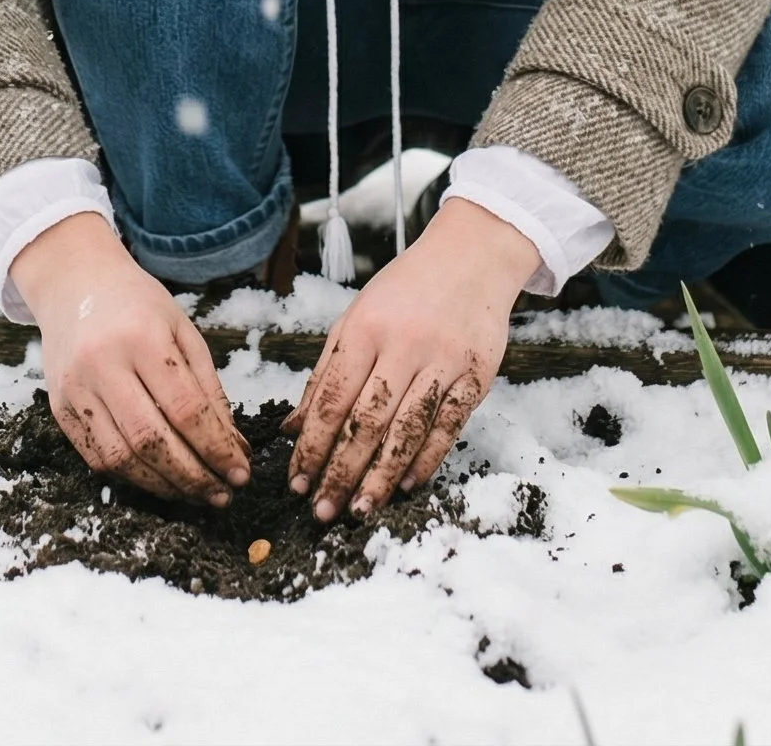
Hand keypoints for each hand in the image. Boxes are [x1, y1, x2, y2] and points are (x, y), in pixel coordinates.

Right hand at [11, 212, 250, 505]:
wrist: (74, 283)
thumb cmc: (137, 304)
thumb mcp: (182, 330)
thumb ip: (207, 387)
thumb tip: (231, 446)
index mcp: (142, 337)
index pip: (186, 409)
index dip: (216, 448)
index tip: (241, 473)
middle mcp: (103, 365)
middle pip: (152, 440)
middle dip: (193, 477)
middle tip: (222, 495)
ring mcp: (76, 389)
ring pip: (121, 458)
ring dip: (163, 486)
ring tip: (195, 493)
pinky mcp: (59, 409)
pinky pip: (96, 458)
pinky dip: (131, 476)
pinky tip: (158, 479)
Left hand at [284, 198, 537, 520]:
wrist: (472, 257)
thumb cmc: (405, 290)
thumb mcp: (356, 318)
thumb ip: (325, 373)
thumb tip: (293, 428)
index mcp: (367, 329)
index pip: (331, 399)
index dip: (312, 447)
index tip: (297, 483)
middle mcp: (404, 345)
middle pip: (367, 422)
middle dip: (341, 472)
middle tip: (322, 512)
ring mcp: (444, 362)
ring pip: (407, 430)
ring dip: (382, 477)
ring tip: (360, 509)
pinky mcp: (477, 375)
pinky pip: (449, 426)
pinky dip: (427, 459)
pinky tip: (407, 485)